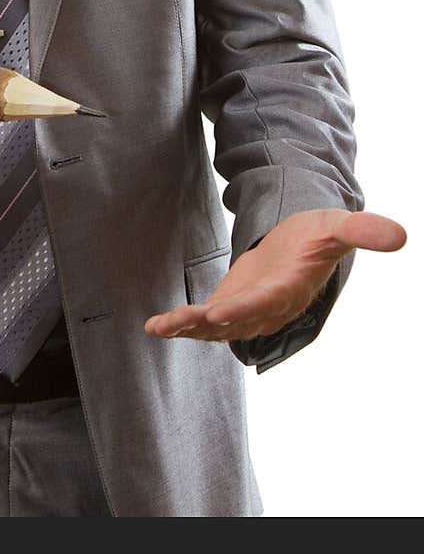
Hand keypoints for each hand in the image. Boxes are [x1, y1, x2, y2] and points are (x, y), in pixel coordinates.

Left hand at [144, 209, 406, 342]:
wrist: (304, 244)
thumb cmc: (317, 234)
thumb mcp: (337, 225)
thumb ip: (361, 230)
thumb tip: (400, 235)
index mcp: (290, 288)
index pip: (266, 302)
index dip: (243, 309)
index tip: (217, 312)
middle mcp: (267, 307)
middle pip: (236, 321)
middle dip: (207, 325)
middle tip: (180, 324)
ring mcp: (247, 311)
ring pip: (215, 328)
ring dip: (188, 329)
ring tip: (159, 328)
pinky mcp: (230, 307)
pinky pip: (204, 323)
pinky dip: (181, 325)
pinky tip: (155, 327)